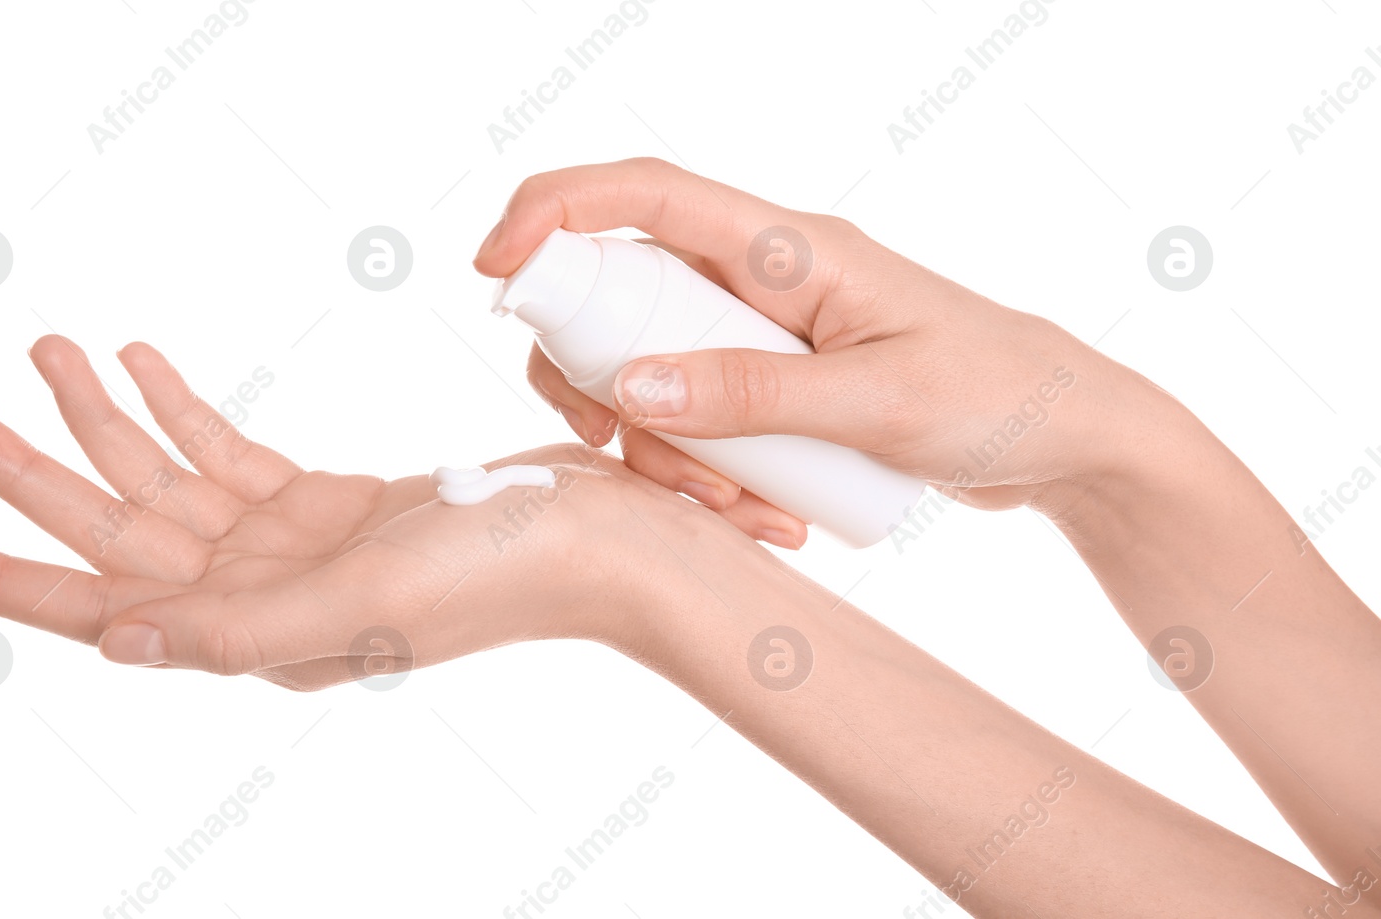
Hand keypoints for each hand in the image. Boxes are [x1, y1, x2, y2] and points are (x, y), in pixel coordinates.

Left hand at [0, 335, 688, 689]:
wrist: (604, 540)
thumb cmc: (504, 574)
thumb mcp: (364, 604)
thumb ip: (238, 631)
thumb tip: (118, 645)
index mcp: (260, 634)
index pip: (105, 610)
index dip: (10, 582)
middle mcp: (262, 596)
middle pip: (118, 530)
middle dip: (35, 471)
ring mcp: (293, 548)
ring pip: (169, 482)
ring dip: (105, 420)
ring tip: (48, 351)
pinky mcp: (328, 502)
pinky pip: (231, 455)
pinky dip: (184, 410)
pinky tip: (144, 365)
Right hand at [474, 158, 1178, 544]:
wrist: (1065, 439)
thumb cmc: (996, 393)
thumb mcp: (876, 401)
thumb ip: (750, 394)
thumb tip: (626, 385)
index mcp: (789, 249)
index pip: (646, 195)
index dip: (553, 211)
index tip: (493, 269)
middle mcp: (762, 281)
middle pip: (622, 300)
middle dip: (605, 384)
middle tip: (630, 456)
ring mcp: (762, 336)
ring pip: (651, 375)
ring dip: (665, 450)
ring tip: (741, 511)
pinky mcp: (771, 388)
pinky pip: (696, 420)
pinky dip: (704, 473)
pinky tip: (765, 519)